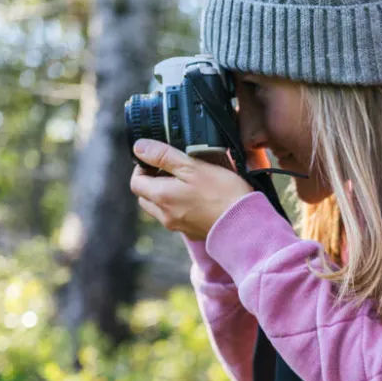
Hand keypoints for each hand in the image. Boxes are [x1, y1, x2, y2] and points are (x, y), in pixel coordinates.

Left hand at [129, 139, 253, 240]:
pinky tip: (198, 199)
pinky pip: (177, 218)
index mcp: (161, 196)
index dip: (142, 168)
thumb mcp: (192, 166)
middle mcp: (165, 215)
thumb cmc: (222, 193)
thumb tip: (139, 148)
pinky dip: (180, 208)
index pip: (135, 182)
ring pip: (160, 209)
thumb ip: (163, 155)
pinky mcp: (192, 232)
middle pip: (145, 198)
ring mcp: (178, 226)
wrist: (245, 223)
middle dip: (152, 183)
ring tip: (186, 184)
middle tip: (170, 170)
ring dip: (165, 196)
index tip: (156, 160)